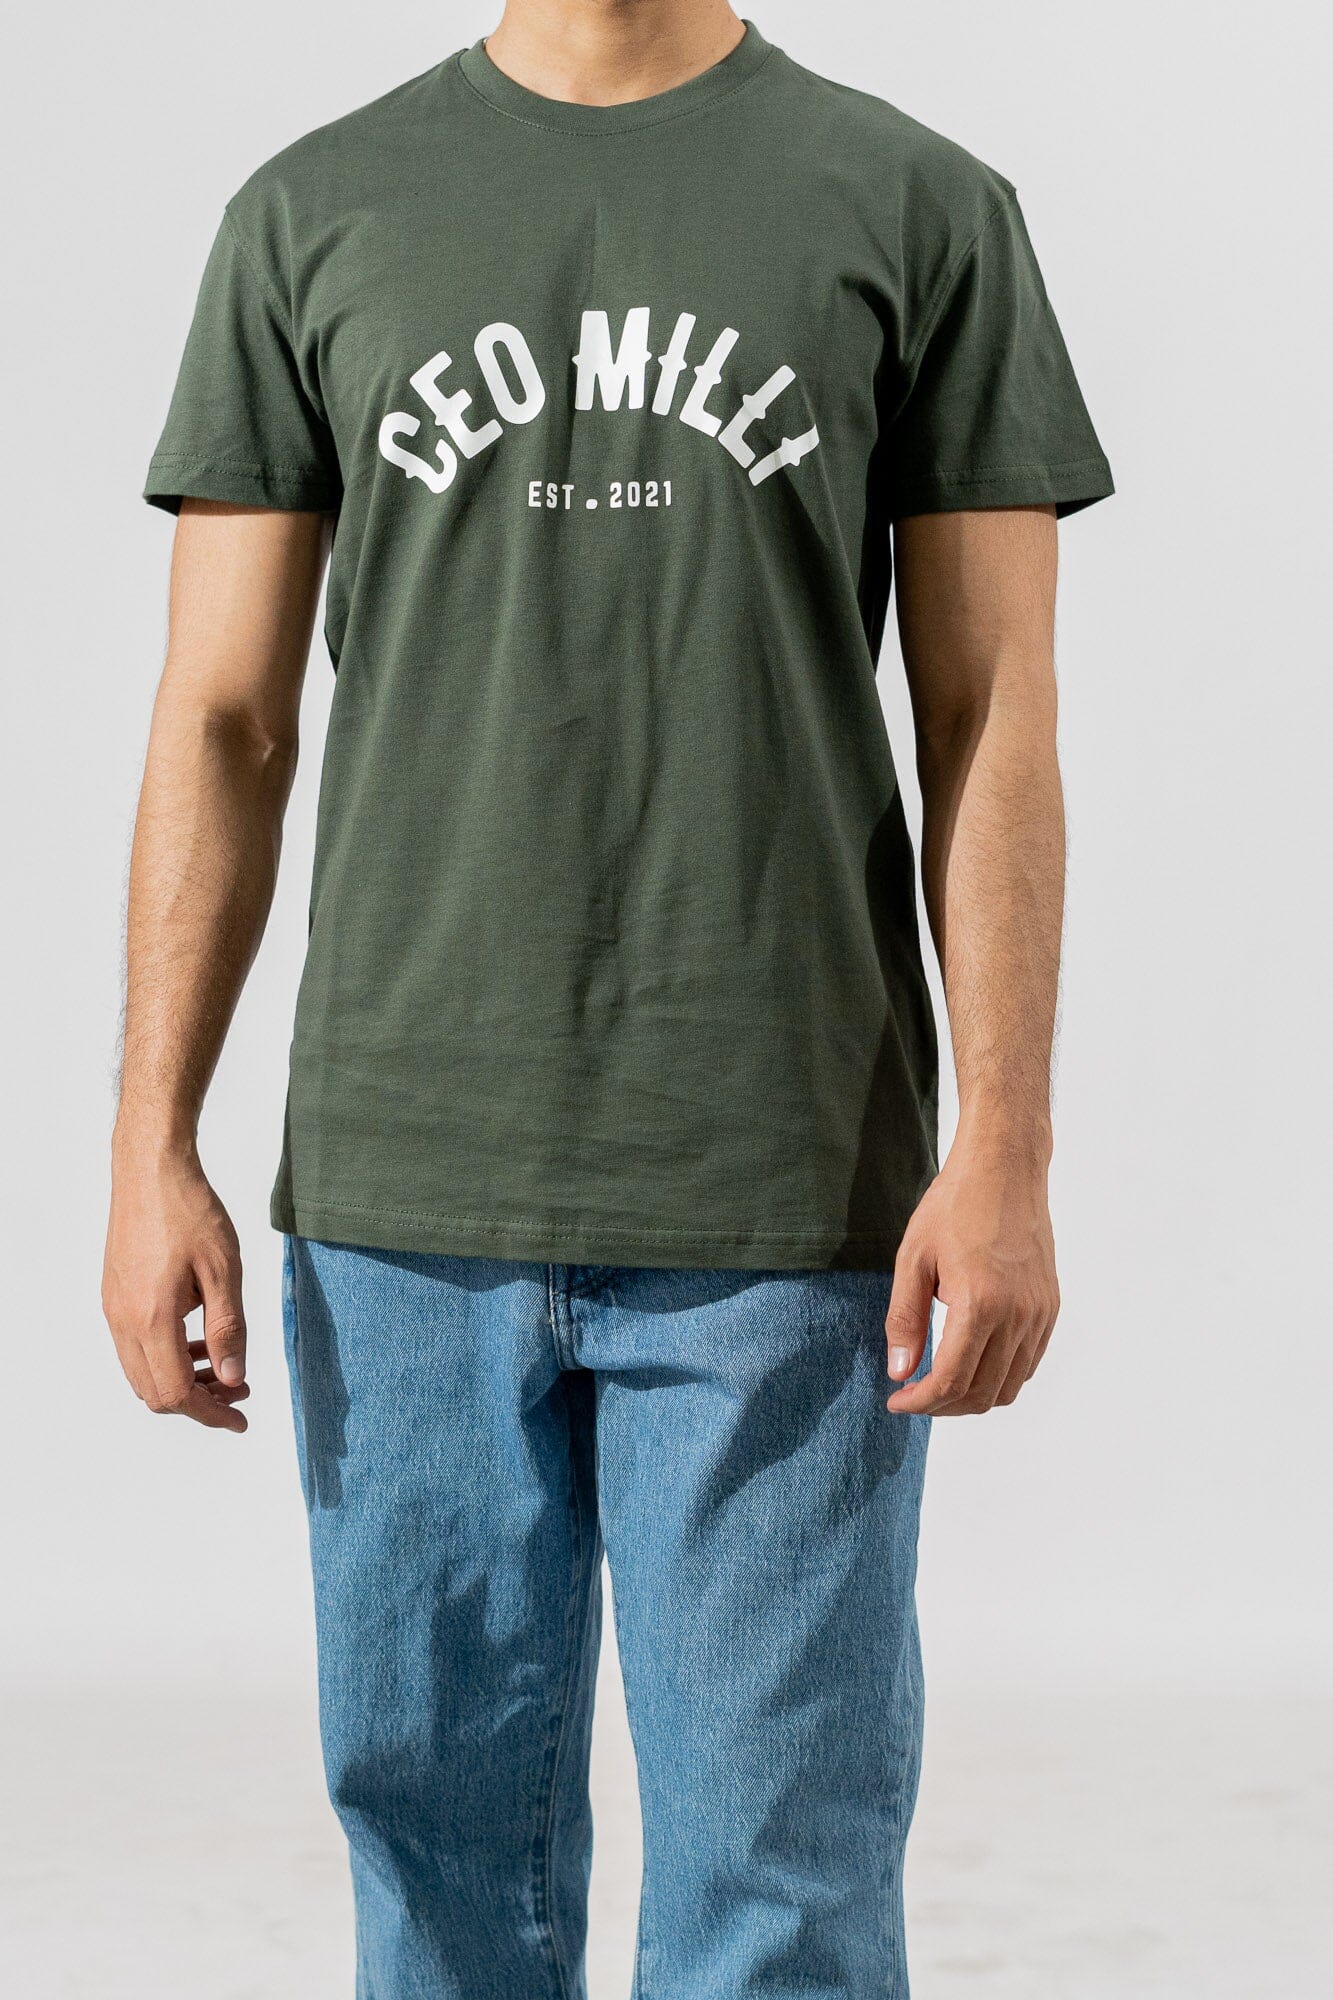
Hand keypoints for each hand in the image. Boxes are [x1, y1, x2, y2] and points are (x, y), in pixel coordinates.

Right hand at [102, 1139, 249, 1432]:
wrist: (151, 1170)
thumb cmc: (191, 1212)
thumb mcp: (224, 1272)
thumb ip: (228, 1330)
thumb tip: (233, 1379)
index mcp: (152, 1318)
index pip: (175, 1393)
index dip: (210, 1413)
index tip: (240, 1417)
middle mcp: (123, 1320)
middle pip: (154, 1392)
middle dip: (198, 1402)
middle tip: (238, 1392)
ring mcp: (113, 1308)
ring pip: (142, 1372)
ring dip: (181, 1380)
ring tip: (224, 1367)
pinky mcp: (113, 1295)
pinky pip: (134, 1347)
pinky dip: (165, 1357)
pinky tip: (197, 1339)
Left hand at [884, 1139, 1058, 1415]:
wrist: (1004, 1168)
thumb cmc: (954, 1206)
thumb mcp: (914, 1259)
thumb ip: (905, 1320)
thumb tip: (900, 1372)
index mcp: (981, 1304)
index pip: (952, 1381)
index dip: (922, 1402)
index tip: (897, 1401)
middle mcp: (1019, 1315)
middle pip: (983, 1393)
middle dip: (944, 1406)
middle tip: (914, 1394)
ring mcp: (1040, 1313)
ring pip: (1010, 1385)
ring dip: (973, 1396)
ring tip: (940, 1383)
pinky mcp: (1050, 1306)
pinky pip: (1028, 1362)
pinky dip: (999, 1376)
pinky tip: (971, 1360)